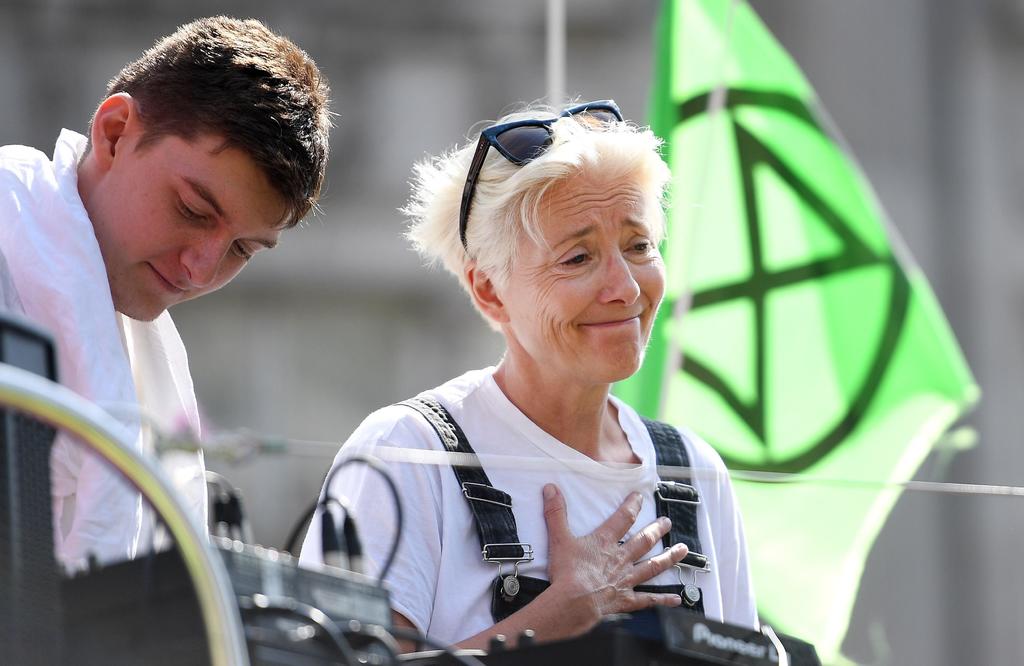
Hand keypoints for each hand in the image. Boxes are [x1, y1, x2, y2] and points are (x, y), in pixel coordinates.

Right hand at [540, 483, 686, 634]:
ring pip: (653, 566)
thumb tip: (551, 489)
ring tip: (682, 550)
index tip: (640, 497)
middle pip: (643, 541)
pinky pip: (649, 599)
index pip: (622, 518)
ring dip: (669, 557)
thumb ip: (556, 513)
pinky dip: (663, 599)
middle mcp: (620, 558)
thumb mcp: (559, 538)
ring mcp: (626, 579)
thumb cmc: (568, 573)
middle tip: (667, 522)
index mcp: (605, 542)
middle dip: (657, 530)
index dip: (632, 505)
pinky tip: (676, 598)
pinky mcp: (627, 599)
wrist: (575, 601)